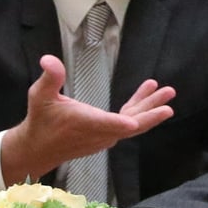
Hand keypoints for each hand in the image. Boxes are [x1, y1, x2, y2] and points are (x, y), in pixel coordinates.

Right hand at [0, 54, 175, 183]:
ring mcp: (106, 136)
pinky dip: (138, 108)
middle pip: (130, 126)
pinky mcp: (108, 135)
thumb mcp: (40, 96)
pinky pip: (128, 122)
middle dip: (150, 113)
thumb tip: (48, 59)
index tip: (134, 122)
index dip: (119, 124)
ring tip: (165, 91)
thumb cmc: (40, 120)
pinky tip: (146, 93)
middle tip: (168, 104)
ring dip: (149, 107)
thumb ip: (50, 78)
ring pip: (133, 123)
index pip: (104, 125)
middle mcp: (99, 133)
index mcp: (83, 123)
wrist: (39, 148)